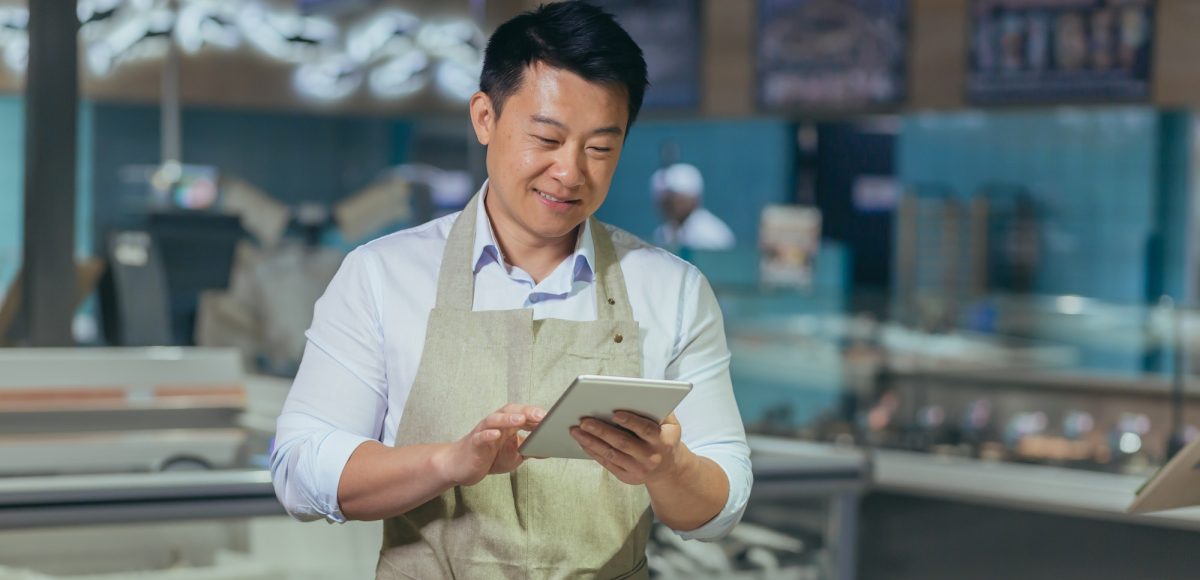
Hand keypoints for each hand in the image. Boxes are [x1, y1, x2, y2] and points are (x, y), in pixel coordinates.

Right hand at [435, 404, 544, 485]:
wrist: (461, 465)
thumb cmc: (489, 457)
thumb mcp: (513, 457)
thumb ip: (528, 450)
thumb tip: (548, 449)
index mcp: (507, 425)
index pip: (524, 414)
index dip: (537, 415)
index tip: (553, 417)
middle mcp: (496, 424)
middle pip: (510, 411)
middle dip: (526, 411)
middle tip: (541, 415)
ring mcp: (483, 431)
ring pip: (494, 419)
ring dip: (507, 419)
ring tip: (520, 419)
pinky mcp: (473, 443)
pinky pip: (480, 436)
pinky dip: (488, 434)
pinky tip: (496, 434)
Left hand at [570, 412, 688, 484]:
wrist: (669, 469)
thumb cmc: (665, 438)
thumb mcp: (671, 424)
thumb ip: (660, 409)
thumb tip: (639, 393)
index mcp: (663, 441)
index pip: (646, 430)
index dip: (631, 421)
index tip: (614, 413)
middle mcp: (651, 457)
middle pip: (623, 443)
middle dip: (602, 431)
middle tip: (584, 421)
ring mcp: (638, 469)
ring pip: (611, 454)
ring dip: (591, 442)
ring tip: (576, 430)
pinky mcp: (627, 477)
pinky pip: (607, 463)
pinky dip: (593, 452)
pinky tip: (583, 442)